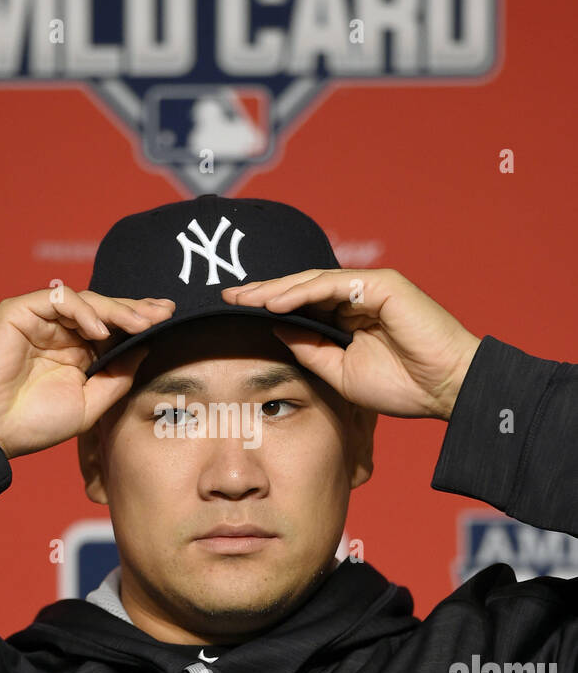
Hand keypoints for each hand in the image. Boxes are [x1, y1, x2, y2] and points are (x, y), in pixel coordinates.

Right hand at [0, 286, 174, 457]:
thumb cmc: (34, 423)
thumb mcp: (90, 404)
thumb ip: (118, 376)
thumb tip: (146, 348)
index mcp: (76, 352)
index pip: (114, 327)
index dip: (139, 320)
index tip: (169, 318)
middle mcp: (60, 331)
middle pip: (105, 309)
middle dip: (136, 309)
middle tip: (164, 312)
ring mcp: (40, 319)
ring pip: (86, 301)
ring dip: (116, 309)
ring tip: (139, 324)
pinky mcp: (20, 311)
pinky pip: (58, 298)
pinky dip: (82, 311)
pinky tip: (101, 330)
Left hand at [221, 268, 480, 418]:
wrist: (446, 390)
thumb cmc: (404, 386)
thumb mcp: (341, 372)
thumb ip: (310, 349)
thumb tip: (275, 328)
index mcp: (350, 316)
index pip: (301, 304)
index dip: (267, 306)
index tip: (234, 312)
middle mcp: (358, 295)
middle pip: (301, 287)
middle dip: (262, 291)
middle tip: (226, 296)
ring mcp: (371, 286)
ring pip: (313, 282)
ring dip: (275, 289)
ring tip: (243, 298)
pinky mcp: (382, 285)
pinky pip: (333, 285)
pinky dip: (302, 292)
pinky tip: (274, 303)